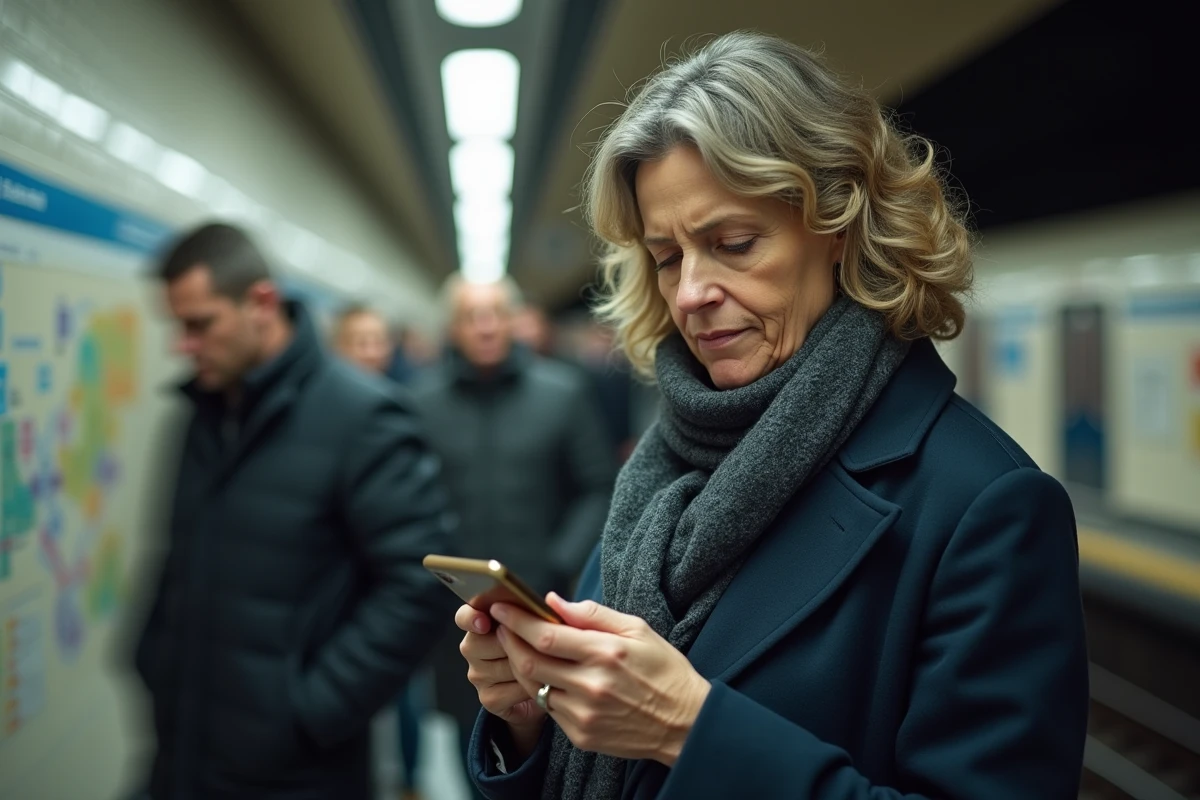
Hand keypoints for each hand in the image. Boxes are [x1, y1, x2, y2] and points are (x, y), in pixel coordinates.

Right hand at [454, 604, 546, 755]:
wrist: (544, 689)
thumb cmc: (541, 649)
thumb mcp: (541, 626)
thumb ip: (536, 613)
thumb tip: (549, 601)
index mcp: (481, 622)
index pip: (464, 616)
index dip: (471, 618)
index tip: (484, 622)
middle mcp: (473, 648)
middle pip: (482, 643)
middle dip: (513, 643)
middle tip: (536, 644)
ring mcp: (478, 675)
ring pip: (501, 666)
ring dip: (527, 665)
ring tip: (545, 664)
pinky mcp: (488, 698)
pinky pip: (510, 690)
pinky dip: (530, 687)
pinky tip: (541, 684)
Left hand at [491, 594, 710, 766]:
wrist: (685, 723)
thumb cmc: (664, 670)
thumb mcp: (638, 630)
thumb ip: (593, 614)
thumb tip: (553, 601)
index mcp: (606, 653)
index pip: (545, 635)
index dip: (517, 620)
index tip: (502, 606)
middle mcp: (591, 685)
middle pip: (529, 663)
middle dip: (509, 641)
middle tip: (503, 626)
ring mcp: (584, 714)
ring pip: (533, 688)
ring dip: (520, 666)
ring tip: (520, 649)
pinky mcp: (581, 735)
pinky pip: (548, 709)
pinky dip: (542, 690)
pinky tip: (548, 677)